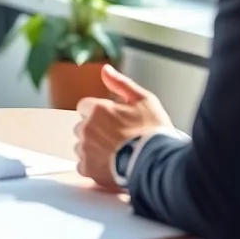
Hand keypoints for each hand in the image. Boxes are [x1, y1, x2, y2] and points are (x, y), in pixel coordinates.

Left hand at [75, 65, 174, 189]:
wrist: (158, 163)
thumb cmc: (153, 131)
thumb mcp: (143, 100)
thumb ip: (121, 84)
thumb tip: (105, 70)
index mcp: (98, 109)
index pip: (84, 106)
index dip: (98, 112)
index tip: (111, 119)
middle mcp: (87, 128)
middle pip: (82, 126)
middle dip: (94, 130)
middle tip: (116, 138)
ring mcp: (86, 149)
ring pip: (81, 146)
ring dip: (93, 148)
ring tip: (115, 153)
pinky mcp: (88, 169)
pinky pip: (82, 165)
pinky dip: (93, 166)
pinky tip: (109, 165)